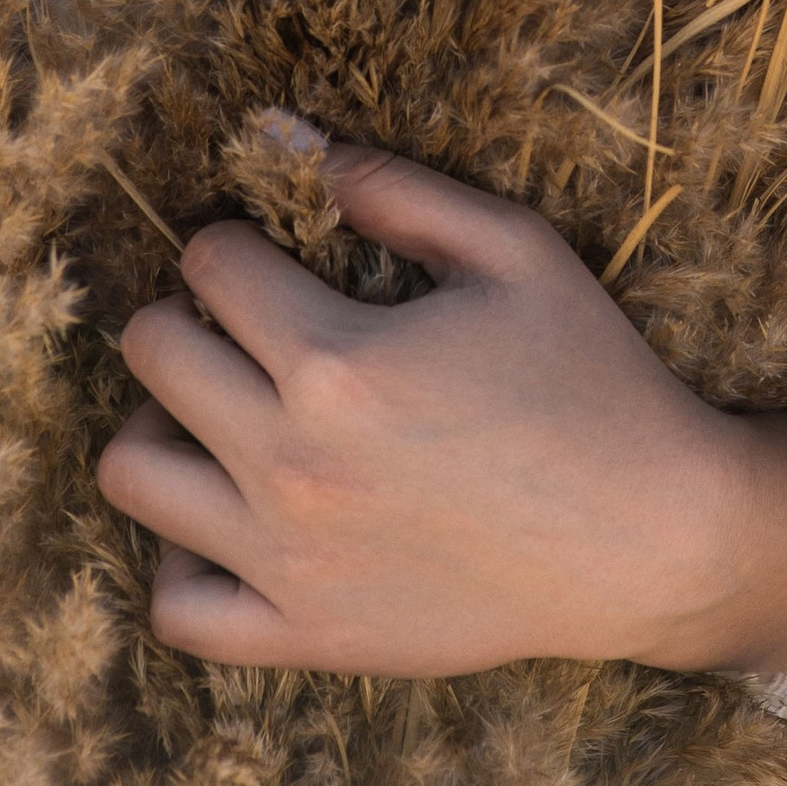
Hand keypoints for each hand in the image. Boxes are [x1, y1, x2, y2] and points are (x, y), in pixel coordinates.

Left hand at [95, 141, 750, 673]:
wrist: (654, 540)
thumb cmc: (594, 382)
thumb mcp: (517, 252)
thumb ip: (401, 189)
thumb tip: (300, 149)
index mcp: (337, 361)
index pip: (209, 265)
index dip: (237, 240)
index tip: (273, 254)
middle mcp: (290, 463)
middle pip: (151, 354)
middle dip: (186, 315)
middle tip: (245, 324)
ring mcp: (289, 560)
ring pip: (132, 475)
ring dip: (164, 425)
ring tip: (226, 414)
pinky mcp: (308, 636)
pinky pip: (178, 608)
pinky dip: (185, 559)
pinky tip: (235, 521)